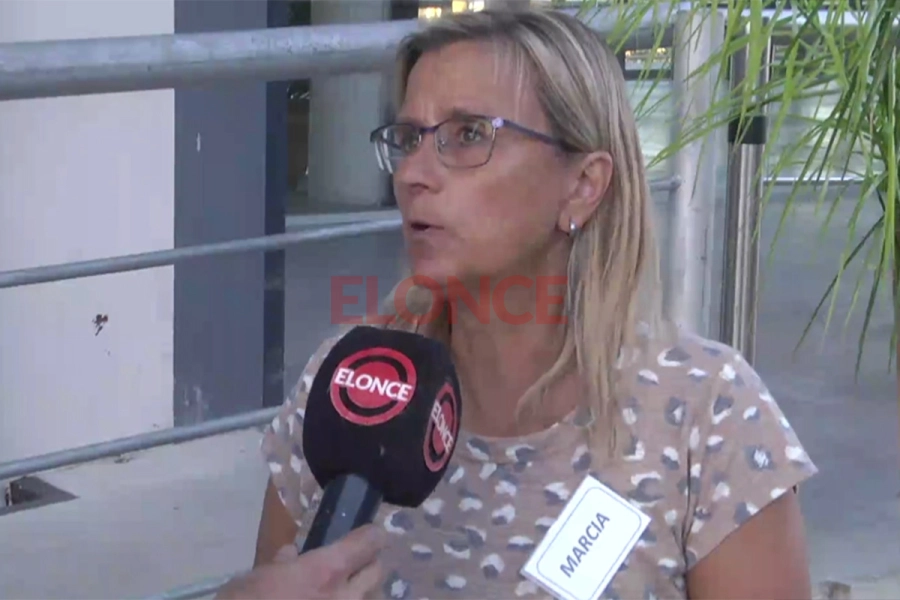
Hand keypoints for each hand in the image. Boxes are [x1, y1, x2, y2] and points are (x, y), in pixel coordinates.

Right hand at [215, 525, 386, 599]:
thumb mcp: (253, 581)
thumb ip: (279, 566)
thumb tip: (290, 554)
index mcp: (325, 572)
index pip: (368, 542)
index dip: (370, 537)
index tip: (366, 537)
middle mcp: (346, 597)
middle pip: (378, 572)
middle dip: (368, 567)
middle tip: (354, 569)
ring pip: (375, 599)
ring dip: (364, 596)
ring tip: (347, 595)